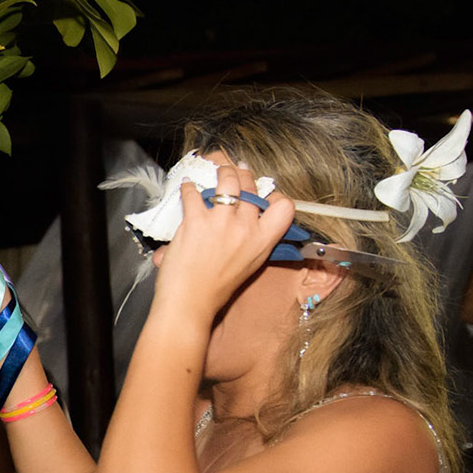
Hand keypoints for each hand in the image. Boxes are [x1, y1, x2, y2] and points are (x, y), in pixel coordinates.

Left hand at [150, 160, 295, 318]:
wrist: (191, 302)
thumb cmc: (217, 288)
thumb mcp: (249, 264)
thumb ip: (253, 240)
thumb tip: (248, 220)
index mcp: (262, 241)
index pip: (284, 207)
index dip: (275, 197)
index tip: (264, 194)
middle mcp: (246, 227)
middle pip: (251, 187)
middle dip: (243, 176)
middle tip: (236, 172)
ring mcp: (221, 221)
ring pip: (227, 181)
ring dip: (221, 172)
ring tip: (217, 171)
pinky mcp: (196, 220)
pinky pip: (193, 193)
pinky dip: (188, 189)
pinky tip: (187, 188)